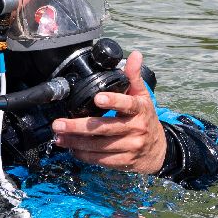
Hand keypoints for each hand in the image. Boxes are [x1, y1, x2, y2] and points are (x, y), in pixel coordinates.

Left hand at [49, 51, 167, 173]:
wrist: (158, 150)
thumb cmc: (145, 118)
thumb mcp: (142, 97)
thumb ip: (134, 77)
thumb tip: (135, 55)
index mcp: (140, 109)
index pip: (127, 104)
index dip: (113, 101)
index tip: (97, 98)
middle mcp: (136, 128)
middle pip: (105, 128)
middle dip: (79, 126)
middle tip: (59, 124)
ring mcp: (130, 146)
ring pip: (100, 146)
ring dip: (76, 142)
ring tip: (59, 137)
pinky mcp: (124, 162)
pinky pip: (101, 160)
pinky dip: (85, 155)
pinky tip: (72, 149)